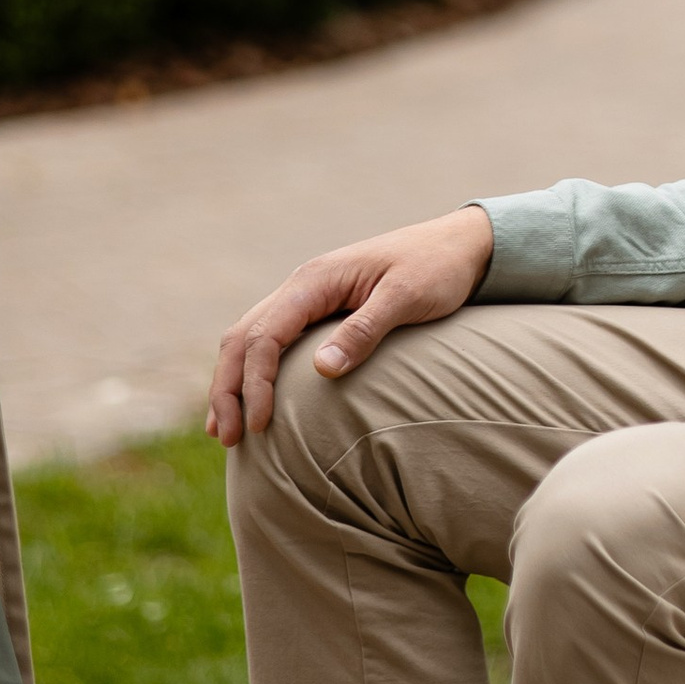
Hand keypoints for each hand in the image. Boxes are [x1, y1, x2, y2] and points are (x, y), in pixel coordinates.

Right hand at [208, 207, 493, 445]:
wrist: (460, 245)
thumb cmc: (437, 269)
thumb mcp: (408, 297)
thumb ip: (365, 330)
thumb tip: (321, 370)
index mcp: (316, 280)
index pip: (266, 335)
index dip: (256, 383)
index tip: (260, 426)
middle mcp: (302, 286)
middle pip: (243, 338)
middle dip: (228, 388)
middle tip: (227, 438)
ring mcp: (307, 297)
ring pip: (249, 339)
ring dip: (232, 382)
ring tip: (224, 430)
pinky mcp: (319, 310)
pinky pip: (272, 340)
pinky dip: (253, 370)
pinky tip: (251, 400)